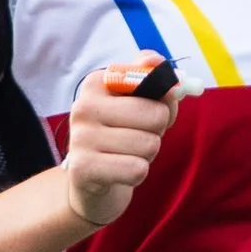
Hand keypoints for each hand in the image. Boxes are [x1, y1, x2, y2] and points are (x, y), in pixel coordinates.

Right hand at [65, 57, 179, 230]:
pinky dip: (137, 174)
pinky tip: (120, 172)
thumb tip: (169, 72)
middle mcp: (83, 106)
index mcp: (97, 83)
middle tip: (137, 138)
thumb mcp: (140, 104)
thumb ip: (157, 82)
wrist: (91, 179)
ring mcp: (80, 137)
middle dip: (157, 132)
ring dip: (147, 155)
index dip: (162, 102)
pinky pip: (137, 170)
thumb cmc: (122, 135)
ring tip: (126, 155)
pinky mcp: (83, 168)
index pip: (150, 82)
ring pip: (149, 144)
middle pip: (155, 115)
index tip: (152, 110)